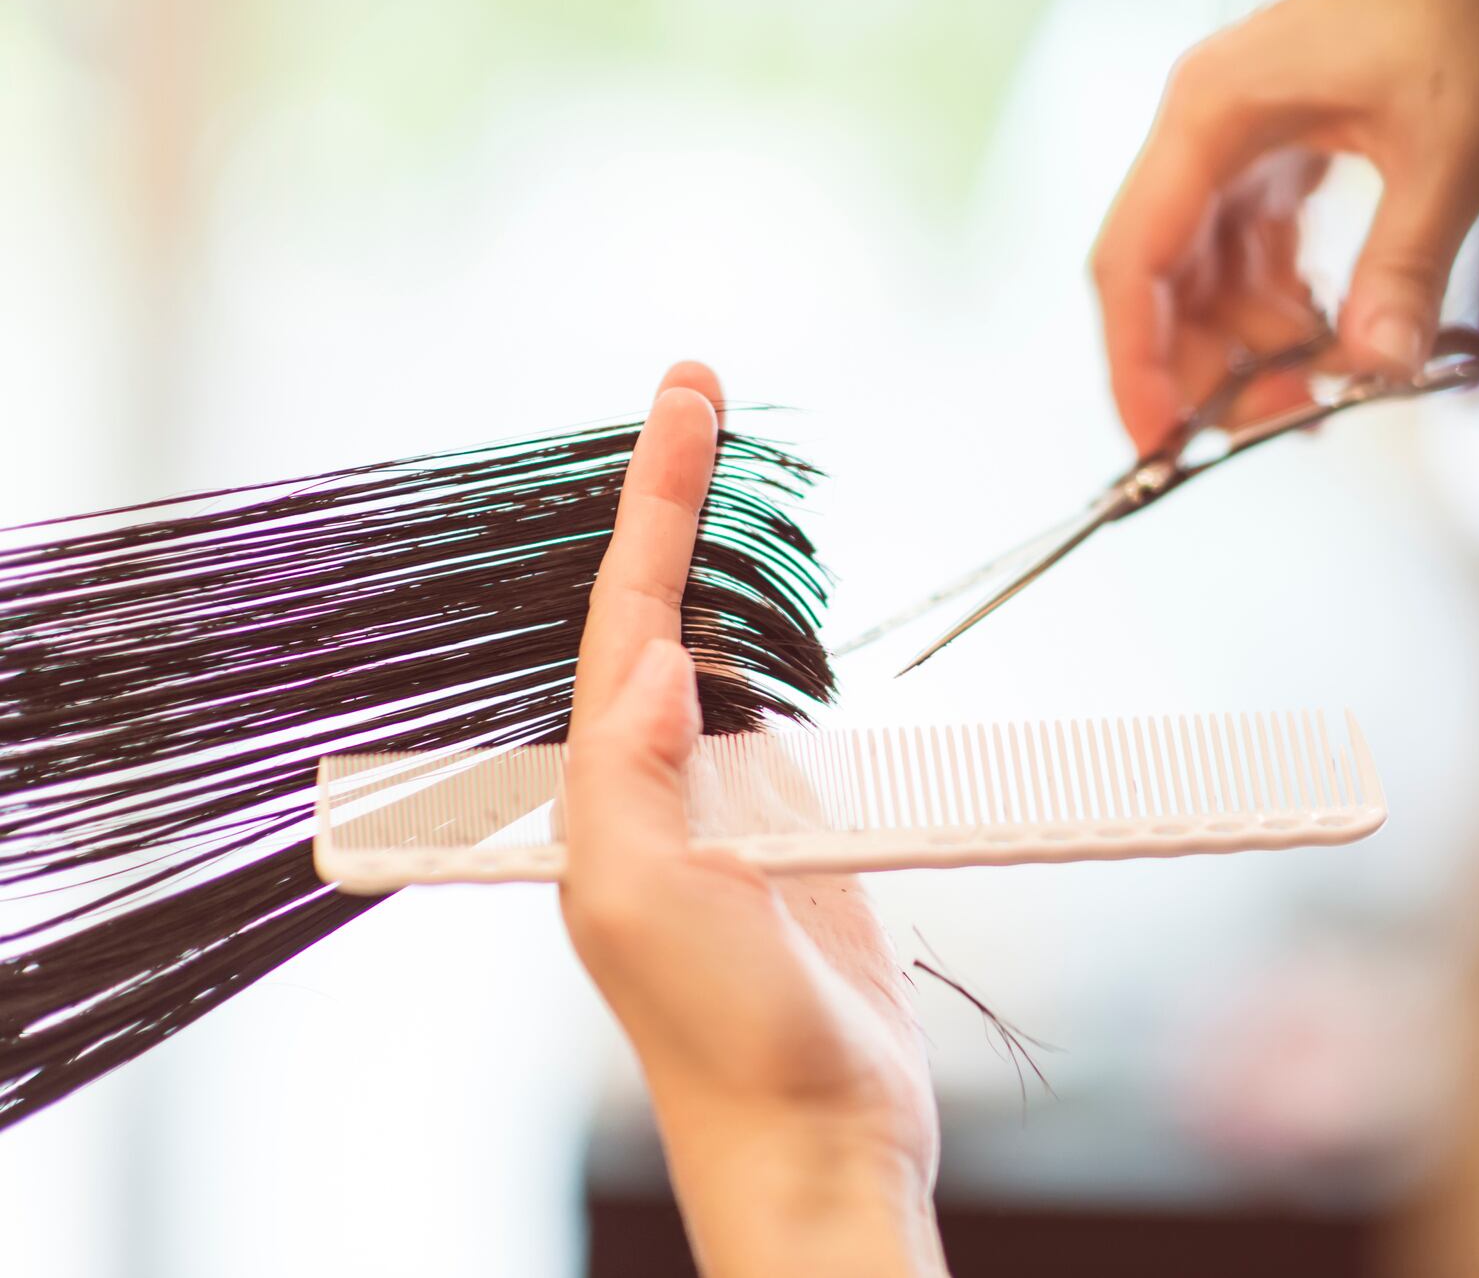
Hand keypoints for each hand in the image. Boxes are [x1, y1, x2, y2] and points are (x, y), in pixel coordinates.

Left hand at [560, 361, 943, 1277]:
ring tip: (731, 468)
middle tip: (702, 395)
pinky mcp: (800, 839)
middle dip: (677, 503)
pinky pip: (789, 716)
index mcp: (607, 798)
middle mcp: (657, 789)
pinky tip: (791, 613)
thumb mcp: (649, 909)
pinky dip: (789, 646)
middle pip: (661, 613)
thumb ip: (634, 778)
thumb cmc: (724, 1045)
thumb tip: (654, 654)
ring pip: (723, 653)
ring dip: (726, 562)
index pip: (624, 619)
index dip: (654, 506)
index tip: (685, 402)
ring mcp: (730, 810)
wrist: (816, 1137)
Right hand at [1091, 0, 1478, 451]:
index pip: (1133, 259)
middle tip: (1274, 428)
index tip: (1160, 439)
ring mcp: (1241, 140)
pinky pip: (1255, 256)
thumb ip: (1408, 260)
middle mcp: (1208, 127)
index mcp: (1214, 112)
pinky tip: (1333, 343)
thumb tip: (1378, 372)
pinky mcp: (1282, 153)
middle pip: (1163, 279)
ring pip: (1208, 276)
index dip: (1136, 360)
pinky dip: (1285, 310)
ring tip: (1322, 395)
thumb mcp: (1454, 142)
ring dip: (1252, 347)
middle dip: (1205, 366)